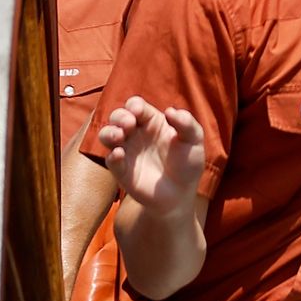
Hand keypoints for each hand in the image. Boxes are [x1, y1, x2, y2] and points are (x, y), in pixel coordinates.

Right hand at [97, 98, 206, 217]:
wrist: (180, 195)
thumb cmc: (187, 164)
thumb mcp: (194, 141)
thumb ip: (187, 124)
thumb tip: (170, 111)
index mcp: (151, 122)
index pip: (136, 106)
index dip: (134, 105)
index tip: (138, 111)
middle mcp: (135, 134)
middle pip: (118, 116)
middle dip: (120, 116)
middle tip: (129, 124)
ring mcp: (126, 151)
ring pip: (107, 134)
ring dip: (109, 132)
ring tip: (119, 136)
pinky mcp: (121, 170)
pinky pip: (110, 160)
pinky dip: (113, 155)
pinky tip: (120, 154)